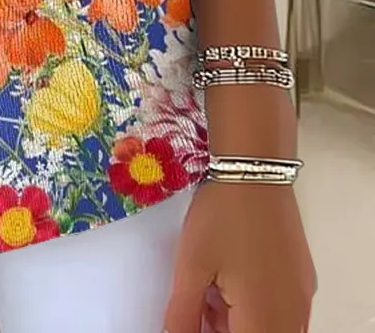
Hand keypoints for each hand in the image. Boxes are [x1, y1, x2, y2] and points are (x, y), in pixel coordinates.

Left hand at [164, 180, 316, 332]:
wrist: (254, 168)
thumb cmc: (220, 216)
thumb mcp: (191, 267)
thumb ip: (183, 316)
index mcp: (265, 320)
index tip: (194, 317)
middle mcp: (293, 316)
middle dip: (224, 330)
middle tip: (199, 302)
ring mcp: (301, 296)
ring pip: (269, 326)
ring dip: (238, 320)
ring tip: (209, 287)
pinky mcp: (302, 278)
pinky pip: (280, 310)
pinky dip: (254, 305)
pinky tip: (230, 276)